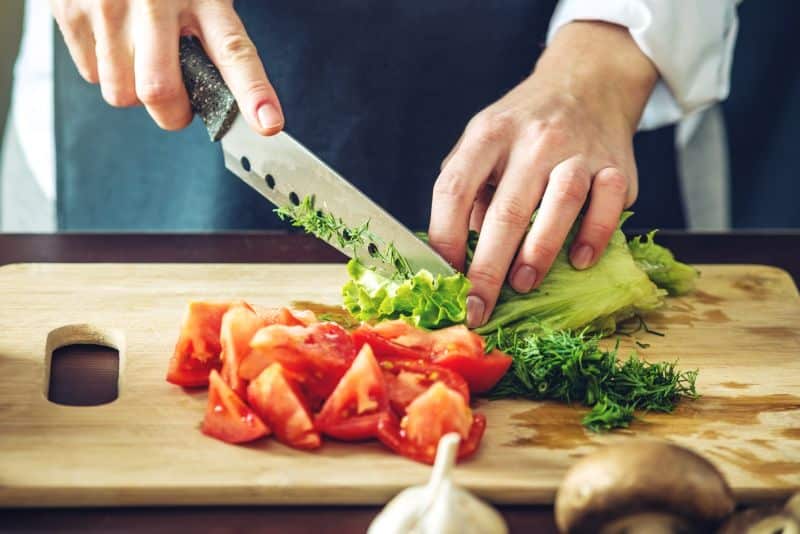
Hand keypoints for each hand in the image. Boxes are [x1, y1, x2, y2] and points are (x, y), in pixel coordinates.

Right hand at [50, 0, 283, 134]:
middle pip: (159, 91)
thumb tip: (231, 98)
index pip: (234, 52)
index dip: (253, 93)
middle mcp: (155, 1)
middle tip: (180, 105)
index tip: (268, 123)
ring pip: (121, 93)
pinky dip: (106, 72)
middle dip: (172, 113)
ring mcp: (108, 5)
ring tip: (142, 57)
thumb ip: (215, 40)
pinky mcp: (71, 10)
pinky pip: (92, 75)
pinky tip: (115, 42)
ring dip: (135, 91)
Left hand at [428, 22, 657, 327]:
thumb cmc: (524, 126)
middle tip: (478, 307)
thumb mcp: (483, 141)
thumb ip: (468, 189)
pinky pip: (609, 203)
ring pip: (561, 202)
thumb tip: (456, 255)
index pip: (454, 189)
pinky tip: (579, 260)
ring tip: (523, 283)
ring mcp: (577, 149)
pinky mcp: (616, 164)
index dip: (443, 238)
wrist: (587, 81)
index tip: (444, 277)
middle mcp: (532, 139)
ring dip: (540, 251)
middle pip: (505, 209)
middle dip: (487, 268)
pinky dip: (595, 235)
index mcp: (488, 134)